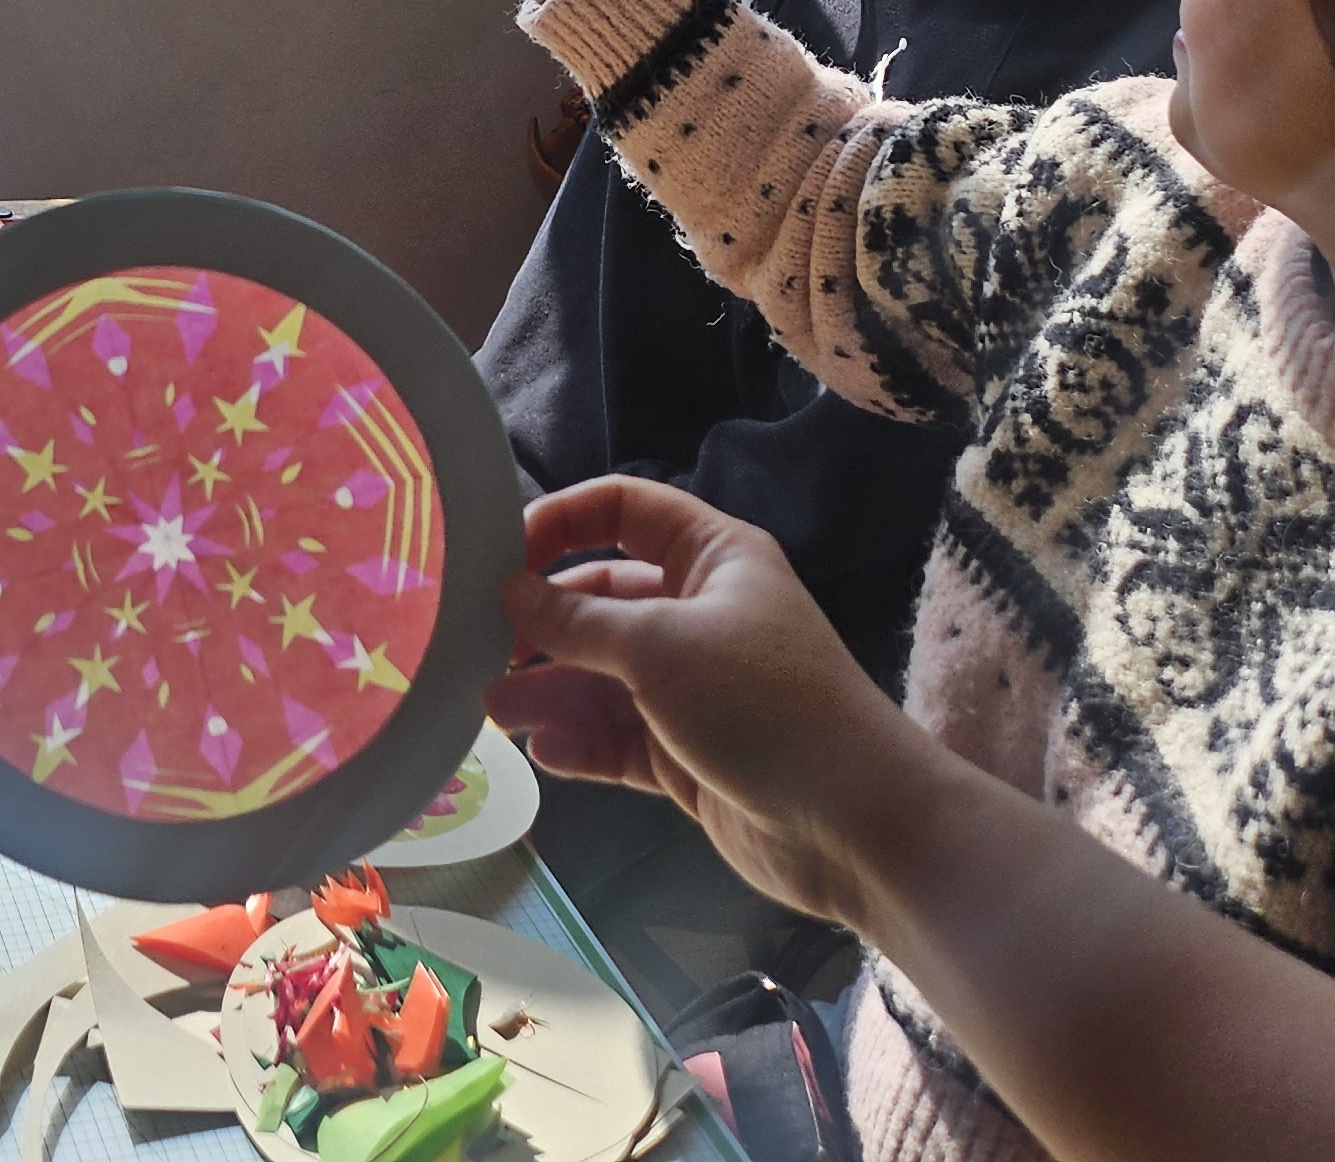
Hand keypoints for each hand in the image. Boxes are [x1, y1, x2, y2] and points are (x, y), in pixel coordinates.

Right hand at [489, 476, 936, 932]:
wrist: (856, 825)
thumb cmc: (765, 705)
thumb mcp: (660, 647)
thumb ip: (576, 621)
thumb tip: (507, 593)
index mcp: (711, 557)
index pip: (622, 509)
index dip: (559, 522)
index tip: (498, 557)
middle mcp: (699, 613)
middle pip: (600, 599)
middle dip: (541, 624)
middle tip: (477, 650)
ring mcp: (693, 689)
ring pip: (601, 676)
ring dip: (548, 691)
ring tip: (494, 714)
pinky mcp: (687, 755)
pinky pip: (617, 737)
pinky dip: (581, 742)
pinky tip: (546, 754)